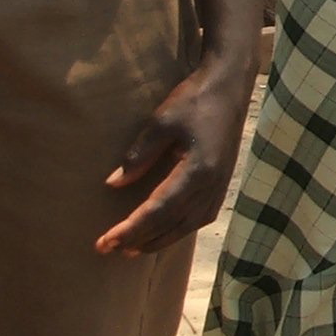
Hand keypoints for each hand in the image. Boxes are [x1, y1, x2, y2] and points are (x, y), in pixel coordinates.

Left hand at [97, 60, 251, 255]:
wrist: (229, 86)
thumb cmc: (194, 99)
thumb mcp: (161, 122)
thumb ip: (139, 155)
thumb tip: (113, 185)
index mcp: (198, 171)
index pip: (159, 210)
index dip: (131, 229)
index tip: (106, 241)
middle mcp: (212, 185)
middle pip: (173, 224)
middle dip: (140, 240)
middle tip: (109, 249)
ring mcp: (221, 186)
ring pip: (188, 226)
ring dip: (160, 240)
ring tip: (132, 248)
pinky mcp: (222, 183)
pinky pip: (201, 217)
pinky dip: (179, 229)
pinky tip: (165, 231)